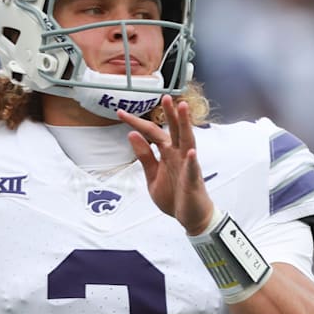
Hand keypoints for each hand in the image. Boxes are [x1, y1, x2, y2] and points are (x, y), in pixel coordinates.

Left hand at [117, 95, 214, 234]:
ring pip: (187, 141)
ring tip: (182, 108)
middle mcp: (178, 154)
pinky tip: (190, 151)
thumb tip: (132, 135)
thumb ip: (144, 156)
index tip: (120, 112)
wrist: (190, 216)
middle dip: (169, 114)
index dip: (136, 122)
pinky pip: (193, 169)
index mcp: (167, 152)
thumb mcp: (152, 176)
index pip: (151, 133)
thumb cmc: (174, 195)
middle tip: (164, 97)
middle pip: (173, 130)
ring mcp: (187, 165)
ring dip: (184, 125)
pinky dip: (191, 160)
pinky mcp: (193, 180)